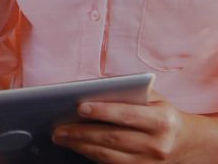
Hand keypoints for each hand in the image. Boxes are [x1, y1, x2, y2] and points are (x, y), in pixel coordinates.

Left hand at [52, 93, 211, 162]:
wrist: (185, 142)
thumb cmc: (160, 113)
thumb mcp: (151, 97)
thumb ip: (126, 90)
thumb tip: (90, 87)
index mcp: (162, 121)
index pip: (127, 115)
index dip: (102, 111)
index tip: (79, 107)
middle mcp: (158, 145)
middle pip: (112, 138)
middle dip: (81, 132)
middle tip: (58, 127)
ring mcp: (149, 162)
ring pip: (108, 156)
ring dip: (80, 146)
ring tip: (60, 137)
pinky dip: (90, 155)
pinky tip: (76, 146)